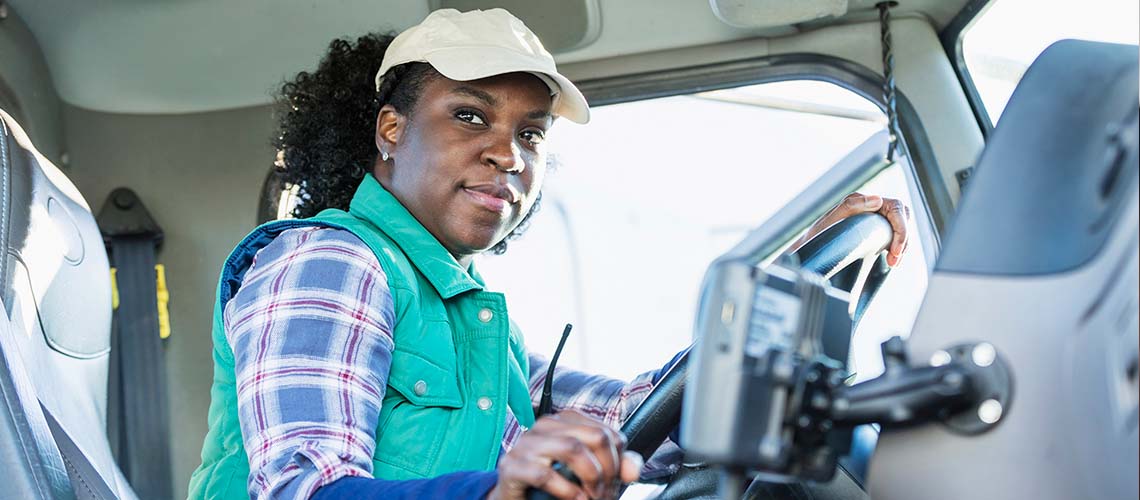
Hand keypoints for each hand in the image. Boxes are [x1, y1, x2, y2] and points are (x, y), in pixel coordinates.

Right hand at [488, 410, 643, 499]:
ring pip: (573, 448)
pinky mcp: (512, 466)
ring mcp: (526, 444)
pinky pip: (545, 474)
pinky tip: (576, 499)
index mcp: (564, 421)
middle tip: (605, 493)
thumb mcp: (587, 472)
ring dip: (590, 478)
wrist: (516, 499)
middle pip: (595, 437)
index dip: (618, 461)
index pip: (607, 432)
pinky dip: (568, 491)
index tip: (616, 483)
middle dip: (607, 470)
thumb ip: (614, 466)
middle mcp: (545, 426)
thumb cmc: (552, 483)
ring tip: (592, 497)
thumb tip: (633, 469)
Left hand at [792, 192, 910, 266]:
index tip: (894, 250)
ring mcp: (875, 221)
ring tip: (893, 263)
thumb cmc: (818, 234)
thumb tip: (878, 199)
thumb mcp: (832, 219)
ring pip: (900, 229)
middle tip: (894, 261)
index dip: (901, 229)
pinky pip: (894, 238)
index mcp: (865, 201)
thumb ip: (852, 205)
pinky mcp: (875, 234)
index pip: (896, 208)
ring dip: (901, 246)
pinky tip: (890, 261)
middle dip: (903, 239)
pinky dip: (897, 249)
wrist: (809, 249)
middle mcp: (872, 208)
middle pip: (902, 218)